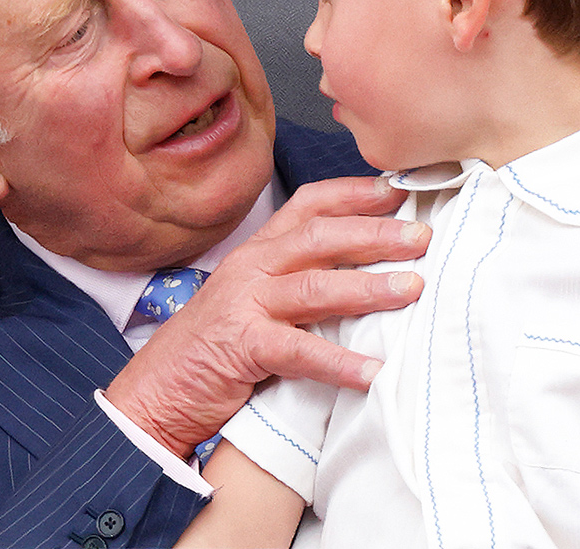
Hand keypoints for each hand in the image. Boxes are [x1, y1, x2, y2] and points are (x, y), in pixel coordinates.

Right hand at [104, 175, 427, 458]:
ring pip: (314, 286)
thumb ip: (297, 279)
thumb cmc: (214, 346)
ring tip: (412, 288)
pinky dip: (337, 362)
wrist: (156, 391)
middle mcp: (251, 268)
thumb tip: (366, 270)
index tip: (400, 188)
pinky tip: (372, 372)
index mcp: (258, 251)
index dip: (355, 193)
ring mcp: (244, 305)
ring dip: (368, 287)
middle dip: (375, 232)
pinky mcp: (241, 348)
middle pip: (319, 237)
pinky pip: (297, 351)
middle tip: (422, 235)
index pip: (309, 205)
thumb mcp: (254, 298)